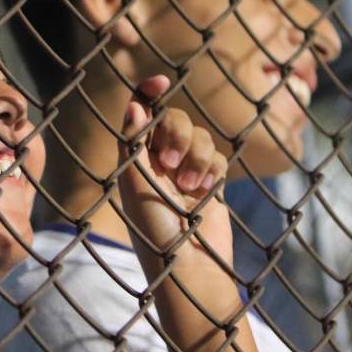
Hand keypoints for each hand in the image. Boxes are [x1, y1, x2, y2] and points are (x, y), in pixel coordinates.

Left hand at [117, 75, 232, 282]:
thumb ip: (135, 142)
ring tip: (190, 185)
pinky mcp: (210, 185)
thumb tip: (136, 103)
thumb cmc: (155, 231)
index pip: (140, 115)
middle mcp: (158, 164)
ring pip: (200, 137)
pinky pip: (218, 157)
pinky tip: (205, 192)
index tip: (160, 81)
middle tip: (171, 163)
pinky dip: (213, 169)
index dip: (148, 93)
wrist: (190, 270)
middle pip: (174, 120)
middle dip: (178, 133)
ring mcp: (186, 174)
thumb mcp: (136, 185)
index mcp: (134, 161)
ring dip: (198, 156)